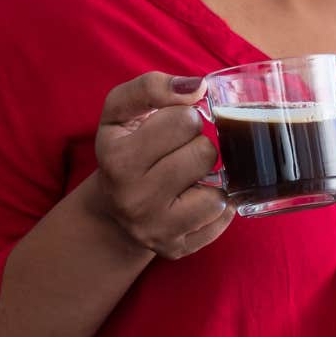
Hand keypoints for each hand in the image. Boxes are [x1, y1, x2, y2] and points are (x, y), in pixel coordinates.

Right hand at [86, 72, 232, 259]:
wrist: (112, 208)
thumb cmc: (124, 147)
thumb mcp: (121, 111)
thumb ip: (151, 87)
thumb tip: (199, 87)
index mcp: (118, 160)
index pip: (183, 120)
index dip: (183, 117)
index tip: (169, 127)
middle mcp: (134, 200)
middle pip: (205, 154)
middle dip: (198, 146)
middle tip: (179, 152)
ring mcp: (157, 230)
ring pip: (218, 193)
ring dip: (211, 179)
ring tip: (189, 177)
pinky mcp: (178, 249)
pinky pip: (223, 220)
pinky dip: (217, 206)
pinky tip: (195, 199)